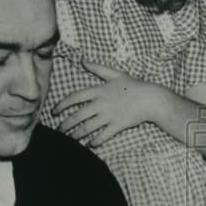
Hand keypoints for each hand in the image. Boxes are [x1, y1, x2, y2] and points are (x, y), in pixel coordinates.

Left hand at [54, 60, 168, 145]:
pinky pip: (103, 136)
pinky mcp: (118, 125)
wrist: (150, 99)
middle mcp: (101, 104)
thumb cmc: (133, 85)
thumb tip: (83, 60)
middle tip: (59, 131)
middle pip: (78, 115)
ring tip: (70, 139)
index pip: (75, 97)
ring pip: (88, 128)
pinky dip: (95, 141)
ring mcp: (109, 116)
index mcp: (99, 90)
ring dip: (77, 134)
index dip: (62, 105)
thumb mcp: (115, 74)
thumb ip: (97, 68)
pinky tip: (90, 145)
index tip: (54, 112)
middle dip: (66, 124)